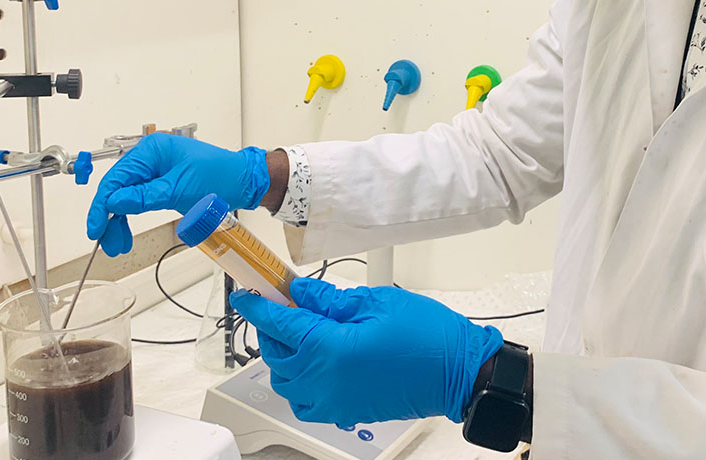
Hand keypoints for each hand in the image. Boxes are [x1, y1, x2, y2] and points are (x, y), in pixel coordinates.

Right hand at [86, 134, 268, 256]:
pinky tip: (125, 232)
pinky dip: (131, 216)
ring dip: (119, 220)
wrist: (243, 181)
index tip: (96, 228)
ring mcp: (155, 170)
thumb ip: (144, 196)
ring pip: (125, 196)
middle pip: (117, 188)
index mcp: (152, 150)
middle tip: (107, 241)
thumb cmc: (220, 177)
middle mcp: (150, 157)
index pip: (116, 178)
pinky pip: (138, 199)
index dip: (102, 205)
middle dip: (110, 217)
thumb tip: (114, 202)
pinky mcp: (160, 182)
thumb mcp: (179, 190)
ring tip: (118, 244)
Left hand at [231, 278, 502, 426]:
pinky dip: (297, 383)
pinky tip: (312, 364)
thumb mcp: (376, 302)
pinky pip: (303, 401)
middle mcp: (324, 380)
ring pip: (285, 380)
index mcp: (330, 349)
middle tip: (282, 305)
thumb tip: (300, 293)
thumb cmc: (427, 337)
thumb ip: (331, 300)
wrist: (458, 373)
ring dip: (283, 356)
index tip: (247, 293)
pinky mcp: (344, 412)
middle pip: (276, 353)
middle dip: (271, 328)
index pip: (279, 324)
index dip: (258, 305)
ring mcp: (333, 401)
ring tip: (299, 332)